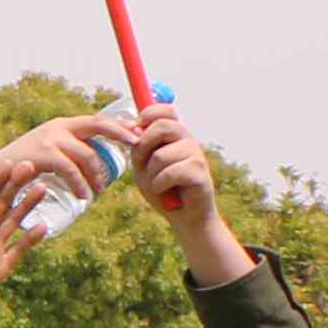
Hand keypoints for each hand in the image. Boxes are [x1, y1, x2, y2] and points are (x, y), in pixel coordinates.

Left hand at [0, 131, 75, 327]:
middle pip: (1, 202)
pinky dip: (30, 238)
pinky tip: (42, 226)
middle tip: (30, 166)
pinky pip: (19, 249)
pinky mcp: (1, 265)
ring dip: (27, 204)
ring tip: (42, 187)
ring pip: (13, 220)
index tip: (7, 162)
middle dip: (14, 184)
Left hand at [130, 105, 250, 282]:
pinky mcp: (200, 172)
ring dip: (151, 174)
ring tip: (159, 184)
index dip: (148, 114)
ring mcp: (197, 154)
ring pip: (161, 155)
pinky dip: (160, 185)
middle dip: (143, 147)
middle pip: (162, 127)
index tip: (137, 130)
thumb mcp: (143, 165)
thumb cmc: (162, 189)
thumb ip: (137, 145)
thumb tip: (127, 125)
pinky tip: (166, 192)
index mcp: (174, 135)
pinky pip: (169, 173)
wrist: (184, 216)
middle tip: (142, 165)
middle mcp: (188, 140)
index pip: (164, 110)